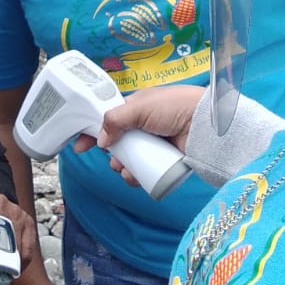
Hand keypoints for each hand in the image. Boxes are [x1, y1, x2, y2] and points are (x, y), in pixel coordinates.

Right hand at [72, 85, 204, 186]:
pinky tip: (135, 177)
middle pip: (117, 145)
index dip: (93, 132)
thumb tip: (102, 140)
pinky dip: (136, 176)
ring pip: (129, 161)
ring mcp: (153, 145)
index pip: (109, 121)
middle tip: (114, 159)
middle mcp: (143, 127)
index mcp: (136, 108)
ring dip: (122, 167)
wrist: (205, 123)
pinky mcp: (163, 161)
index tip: (79, 146)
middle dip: (112, 155)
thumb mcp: (140, 106)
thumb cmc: (174, 106)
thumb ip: (115, 119)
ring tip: (126, 169)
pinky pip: (143, 172)